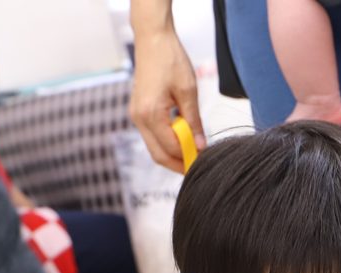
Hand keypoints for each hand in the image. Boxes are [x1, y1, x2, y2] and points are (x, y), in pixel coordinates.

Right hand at [130, 29, 204, 172]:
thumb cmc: (170, 60)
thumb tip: (200, 145)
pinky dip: (166, 141)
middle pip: (158, 154)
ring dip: (173, 153)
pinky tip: (183, 137)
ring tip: (194, 150)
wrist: (153, 39)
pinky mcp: (138, 111)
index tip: (205, 160)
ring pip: (154, 147)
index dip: (189, 157)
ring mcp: (136, 115)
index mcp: (150, 114)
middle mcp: (139, 118)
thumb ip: (193, 121)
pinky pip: (152, 135)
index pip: (171, 148)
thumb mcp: (188, 91)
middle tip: (198, 164)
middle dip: (178, 163)